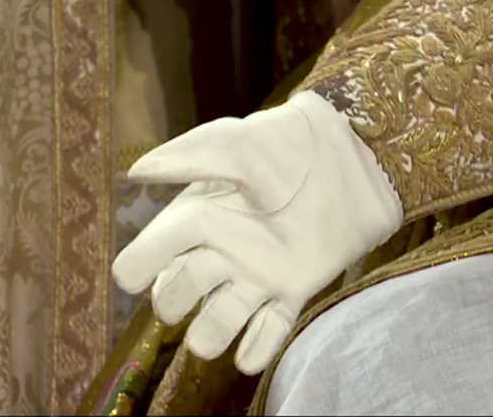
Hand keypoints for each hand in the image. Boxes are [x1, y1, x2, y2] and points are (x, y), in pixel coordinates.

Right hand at [111, 91, 401, 374]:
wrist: (355, 156)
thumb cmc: (292, 143)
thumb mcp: (240, 143)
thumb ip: (191, 156)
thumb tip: (136, 173)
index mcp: (196, 218)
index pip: (146, 259)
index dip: (139, 268)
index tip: (142, 271)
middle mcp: (219, 253)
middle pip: (175, 298)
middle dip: (176, 299)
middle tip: (205, 272)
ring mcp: (255, 276)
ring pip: (214, 327)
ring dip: (213, 334)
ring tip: (230, 314)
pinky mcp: (292, 291)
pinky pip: (265, 336)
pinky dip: (256, 349)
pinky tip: (256, 341)